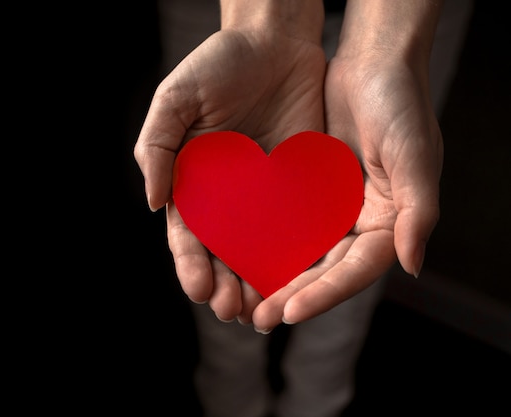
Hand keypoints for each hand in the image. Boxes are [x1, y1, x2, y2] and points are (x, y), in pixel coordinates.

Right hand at [134, 6, 325, 321]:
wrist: (275, 41)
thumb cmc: (219, 65)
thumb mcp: (176, 98)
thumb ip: (156, 146)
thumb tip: (152, 203)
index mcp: (191, 183)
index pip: (187, 235)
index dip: (190, 264)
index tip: (198, 288)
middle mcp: (227, 198)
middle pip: (223, 253)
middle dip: (225, 285)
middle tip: (232, 309)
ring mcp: (263, 196)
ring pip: (259, 251)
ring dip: (259, 283)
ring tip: (262, 310)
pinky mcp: (300, 188)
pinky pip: (298, 228)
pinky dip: (297, 257)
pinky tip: (300, 280)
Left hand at [251, 34, 442, 332]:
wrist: (372, 64)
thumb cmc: (401, 105)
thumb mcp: (416, 157)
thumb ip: (418, 212)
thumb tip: (411, 266)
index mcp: (387, 225)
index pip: (355, 271)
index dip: (325, 294)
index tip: (291, 311)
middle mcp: (357, 223)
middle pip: (323, 271)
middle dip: (292, 296)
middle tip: (258, 320)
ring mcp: (330, 209)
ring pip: (300, 254)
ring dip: (274, 278)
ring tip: (243, 302)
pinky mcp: (306, 190)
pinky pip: (284, 222)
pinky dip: (264, 242)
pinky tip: (237, 257)